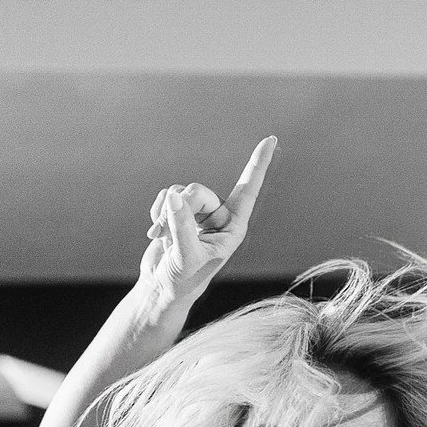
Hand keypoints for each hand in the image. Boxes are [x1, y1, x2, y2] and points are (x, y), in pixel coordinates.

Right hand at [136, 137, 274, 305]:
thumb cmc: (182, 280)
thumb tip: (173, 197)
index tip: (270, 138)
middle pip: (197, 191)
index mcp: (233, 228)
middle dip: (178, 207)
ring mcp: (198, 213)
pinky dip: (157, 212)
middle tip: (166, 230)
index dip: (258, 164)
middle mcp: (219, 217)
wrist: (161, 288)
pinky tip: (155, 233)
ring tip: (161, 236)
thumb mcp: (185, 257)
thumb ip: (180, 227)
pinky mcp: (179, 213)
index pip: (248, 190)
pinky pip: (166, 197)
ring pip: (179, 193)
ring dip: (164, 213)